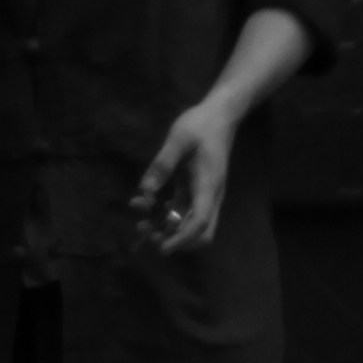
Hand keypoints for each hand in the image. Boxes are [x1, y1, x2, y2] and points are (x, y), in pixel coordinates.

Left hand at [131, 94, 245, 253]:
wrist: (220, 115)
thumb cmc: (201, 124)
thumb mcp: (178, 138)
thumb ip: (162, 164)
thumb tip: (145, 191)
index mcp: (208, 185)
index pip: (200, 221)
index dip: (182, 238)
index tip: (163, 247)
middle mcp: (210, 195)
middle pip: (201, 232)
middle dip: (176, 239)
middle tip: (149, 235)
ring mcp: (205, 194)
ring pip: (191, 223)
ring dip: (169, 228)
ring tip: (142, 223)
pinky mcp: (198, 189)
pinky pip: (184, 210)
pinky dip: (168, 214)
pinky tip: (150, 205)